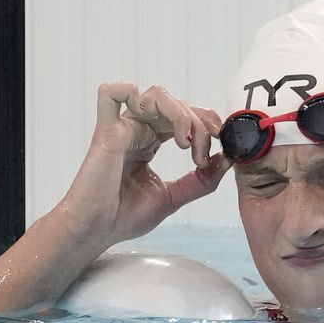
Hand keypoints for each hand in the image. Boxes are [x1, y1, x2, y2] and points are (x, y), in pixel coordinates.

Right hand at [57, 82, 231, 247]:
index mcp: (151, 142)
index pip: (186, 116)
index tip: (218, 150)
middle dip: (199, 125)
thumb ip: (202, 180)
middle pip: (177, 105)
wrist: (96, 231)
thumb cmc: (123, 216)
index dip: (206, 126)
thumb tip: (227, 159)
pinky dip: (130, 91)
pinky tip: (149, 116)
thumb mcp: (174, 197)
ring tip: (185, 144)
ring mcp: (122, 128)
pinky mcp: (106, 132)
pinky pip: (111, 93)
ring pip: (157, 96)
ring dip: (180, 114)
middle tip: (202, 157)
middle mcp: (138, 130)